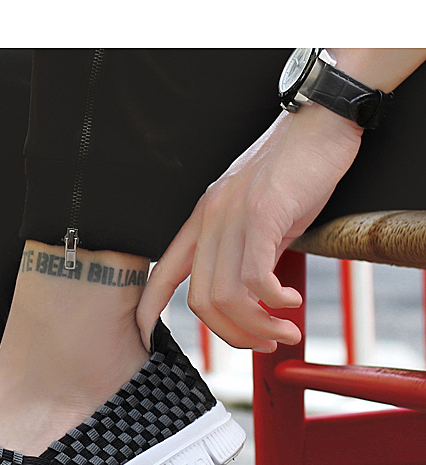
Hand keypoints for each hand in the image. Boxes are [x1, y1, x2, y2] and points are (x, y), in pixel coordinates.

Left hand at [136, 105, 363, 351]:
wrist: (320, 121)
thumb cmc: (294, 170)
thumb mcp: (261, 218)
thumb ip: (249, 253)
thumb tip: (254, 297)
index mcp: (202, 221)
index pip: (163, 273)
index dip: (148, 309)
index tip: (145, 337)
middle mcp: (209, 220)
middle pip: (201, 301)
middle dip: (233, 334)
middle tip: (264, 343)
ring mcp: (232, 216)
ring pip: (226, 296)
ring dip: (258, 326)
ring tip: (284, 331)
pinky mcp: (261, 214)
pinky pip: (254, 277)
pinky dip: (273, 302)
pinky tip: (291, 303)